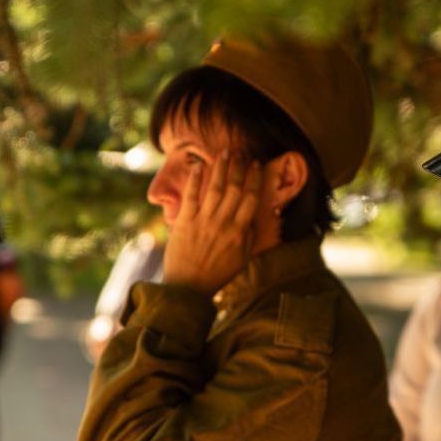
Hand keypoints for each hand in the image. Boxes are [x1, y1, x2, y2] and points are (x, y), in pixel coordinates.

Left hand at [162, 152, 261, 294]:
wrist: (188, 288)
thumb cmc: (217, 276)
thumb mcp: (241, 260)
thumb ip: (248, 238)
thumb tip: (253, 219)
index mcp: (239, 232)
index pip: (250, 198)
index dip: (253, 179)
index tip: (255, 165)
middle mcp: (223, 222)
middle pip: (233, 188)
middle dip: (238, 168)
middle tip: (240, 152)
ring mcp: (203, 220)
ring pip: (214, 188)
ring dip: (220, 168)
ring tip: (224, 153)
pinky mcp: (185, 221)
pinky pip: (191, 196)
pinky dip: (194, 179)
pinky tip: (199, 165)